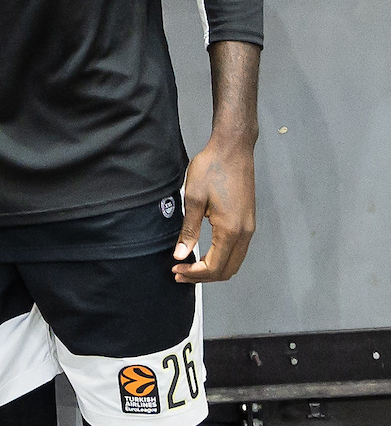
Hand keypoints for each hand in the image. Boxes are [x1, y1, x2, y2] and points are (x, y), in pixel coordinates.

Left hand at [172, 133, 255, 282]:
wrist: (232, 149)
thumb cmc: (212, 169)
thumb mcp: (193, 199)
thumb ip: (188, 230)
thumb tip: (180, 254)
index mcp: (230, 230)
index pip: (214, 267)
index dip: (194, 273)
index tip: (176, 269)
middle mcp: (245, 232)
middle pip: (227, 270)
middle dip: (203, 276)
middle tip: (180, 272)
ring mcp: (249, 227)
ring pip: (234, 261)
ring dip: (213, 268)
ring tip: (189, 265)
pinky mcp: (248, 221)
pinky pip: (238, 250)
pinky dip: (222, 258)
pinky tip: (204, 253)